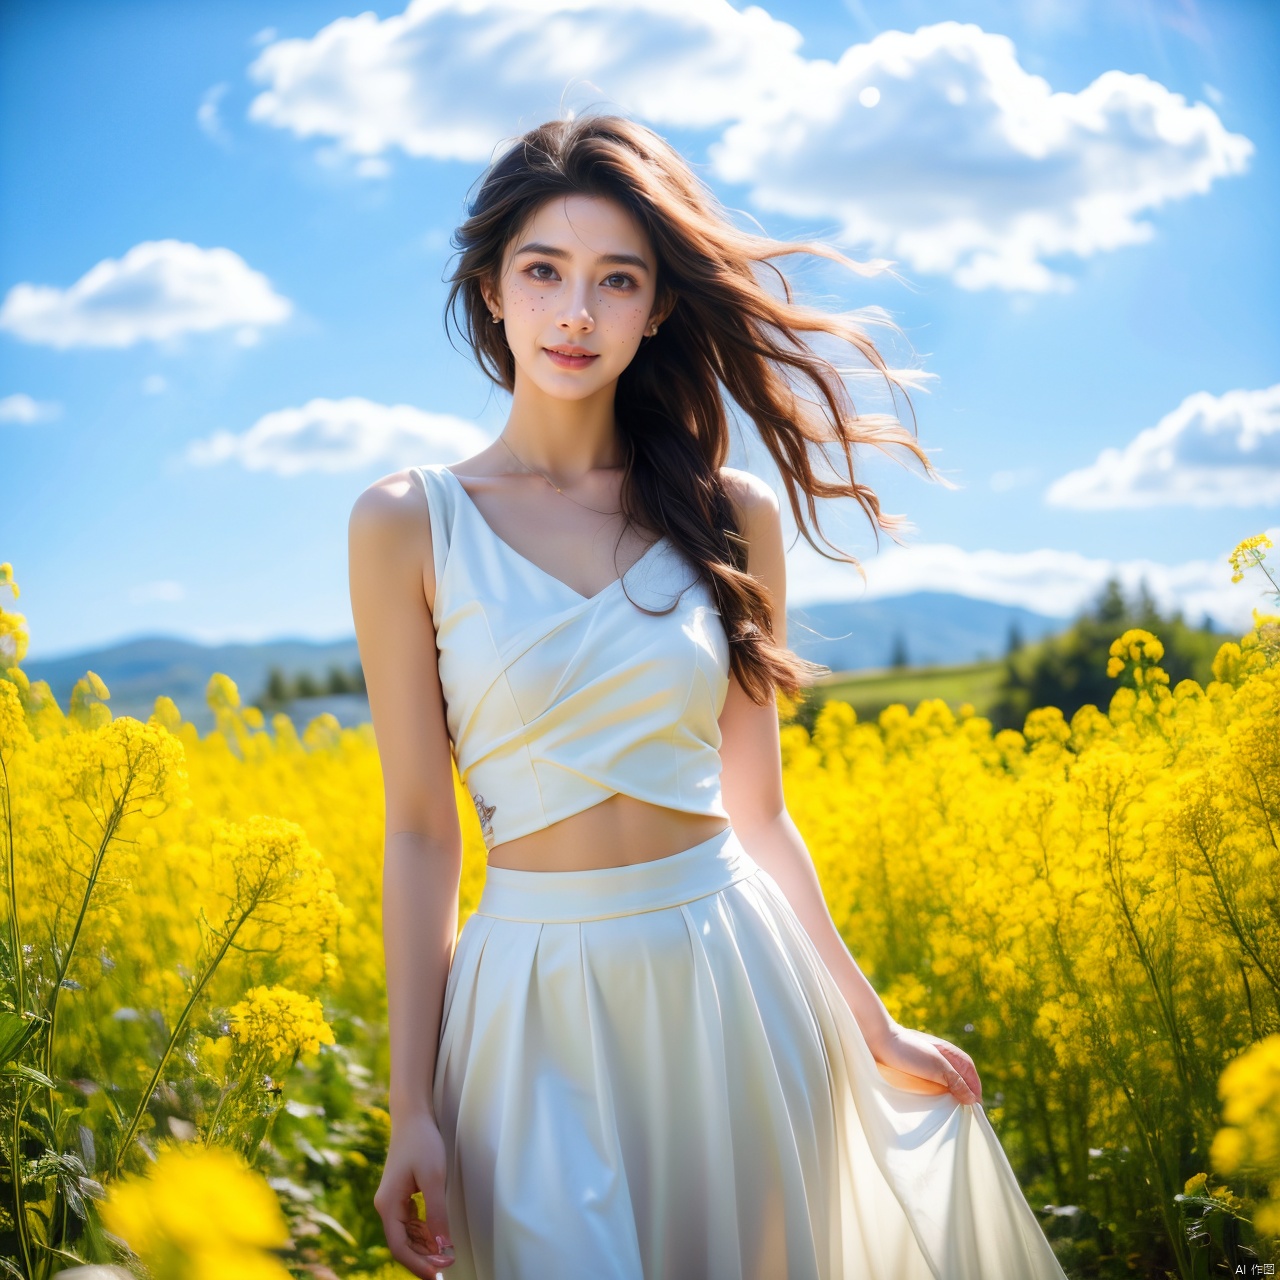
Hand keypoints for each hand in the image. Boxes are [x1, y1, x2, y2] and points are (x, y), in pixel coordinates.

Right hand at [374, 1111, 456, 1276]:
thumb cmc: (422, 1142)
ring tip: (445, 1256)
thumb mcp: (433, 1177)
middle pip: (401, 1244)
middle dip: (422, 1258)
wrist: (413, 1116)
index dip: (417, 1264)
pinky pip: (410, 1223)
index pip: (399, 1246)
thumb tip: (442, 1246)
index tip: (437, 1274)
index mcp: (388, 1205)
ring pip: (406, 1235)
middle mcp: (386, 1206)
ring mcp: (393, 1201)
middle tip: (446, 1267)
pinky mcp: (401, 1195)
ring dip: (424, 1247)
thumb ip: (436, 1213)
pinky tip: (437, 1237)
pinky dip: (423, 1233)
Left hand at [871, 1023, 982, 1104]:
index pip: (970, 1074)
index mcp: (951, 1053)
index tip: (975, 1110)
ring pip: (945, 1085)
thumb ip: (957, 1082)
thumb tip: (973, 1099)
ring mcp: (928, 1066)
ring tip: (950, 1114)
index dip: (974, 1091)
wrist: (878, 1041)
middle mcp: (941, 1059)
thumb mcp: (937, 1067)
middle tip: (964, 1116)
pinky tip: (933, 1106)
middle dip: (963, 1096)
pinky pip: (931, 1087)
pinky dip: (936, 1097)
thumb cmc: (908, 1051)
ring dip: (949, 1098)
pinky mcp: (915, 1073)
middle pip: (959, 1080)